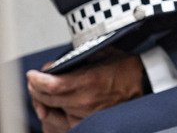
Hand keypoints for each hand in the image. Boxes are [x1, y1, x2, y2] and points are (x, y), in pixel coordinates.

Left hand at [27, 48, 143, 129]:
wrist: (144, 84)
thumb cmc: (125, 68)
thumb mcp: (102, 54)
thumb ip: (77, 57)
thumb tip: (54, 64)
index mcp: (89, 80)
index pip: (51, 85)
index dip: (36, 80)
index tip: (32, 74)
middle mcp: (85, 100)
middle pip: (46, 98)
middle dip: (35, 88)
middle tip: (34, 80)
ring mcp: (85, 114)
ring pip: (51, 110)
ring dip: (42, 100)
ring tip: (41, 91)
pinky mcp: (87, 122)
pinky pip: (60, 121)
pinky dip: (52, 112)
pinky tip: (50, 105)